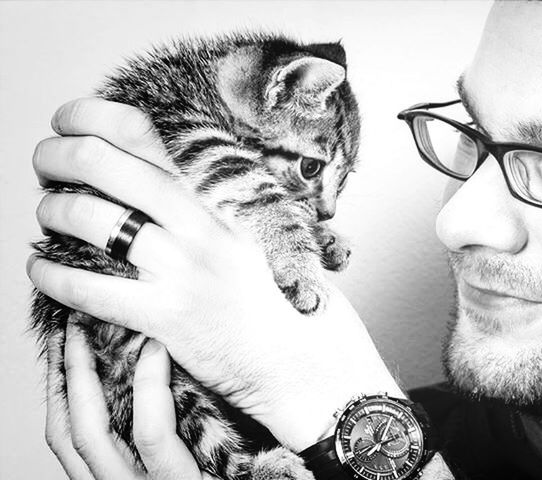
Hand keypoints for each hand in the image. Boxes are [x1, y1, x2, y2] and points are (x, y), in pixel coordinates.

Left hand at [30, 97, 403, 451]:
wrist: (294, 356)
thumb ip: (208, 197)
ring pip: (89, 220)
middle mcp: (198, 224)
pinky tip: (41, 270)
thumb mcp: (249, 229)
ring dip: (51, 212)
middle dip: (56, 155)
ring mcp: (181, 269)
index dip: (93, 115)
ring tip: (48, 216)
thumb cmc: (269, 293)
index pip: (145, 134)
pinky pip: (86, 287)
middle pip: (104, 165)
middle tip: (44, 161)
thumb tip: (146, 167)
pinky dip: (49, 275)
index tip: (69, 119)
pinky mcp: (165, 317)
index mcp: (218, 196)